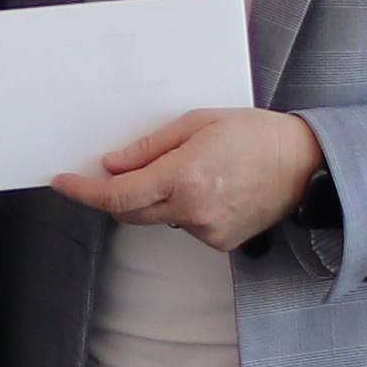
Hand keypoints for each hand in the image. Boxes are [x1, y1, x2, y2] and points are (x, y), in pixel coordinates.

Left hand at [55, 108, 321, 254]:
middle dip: (117, 193)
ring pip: (159, 219)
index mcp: (183, 176)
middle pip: (130, 212)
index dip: (84, 192)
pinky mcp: (221, 243)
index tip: (61, 183)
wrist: (305, 164)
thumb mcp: (198, 123)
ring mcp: (207, 231)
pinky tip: (213, 188)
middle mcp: (191, 210)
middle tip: (120, 170)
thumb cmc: (255, 134)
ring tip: (195, 169)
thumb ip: (149, 147)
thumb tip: (111, 165)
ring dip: (158, 199)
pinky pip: (185, 227)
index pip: (117, 195)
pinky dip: (185, 209)